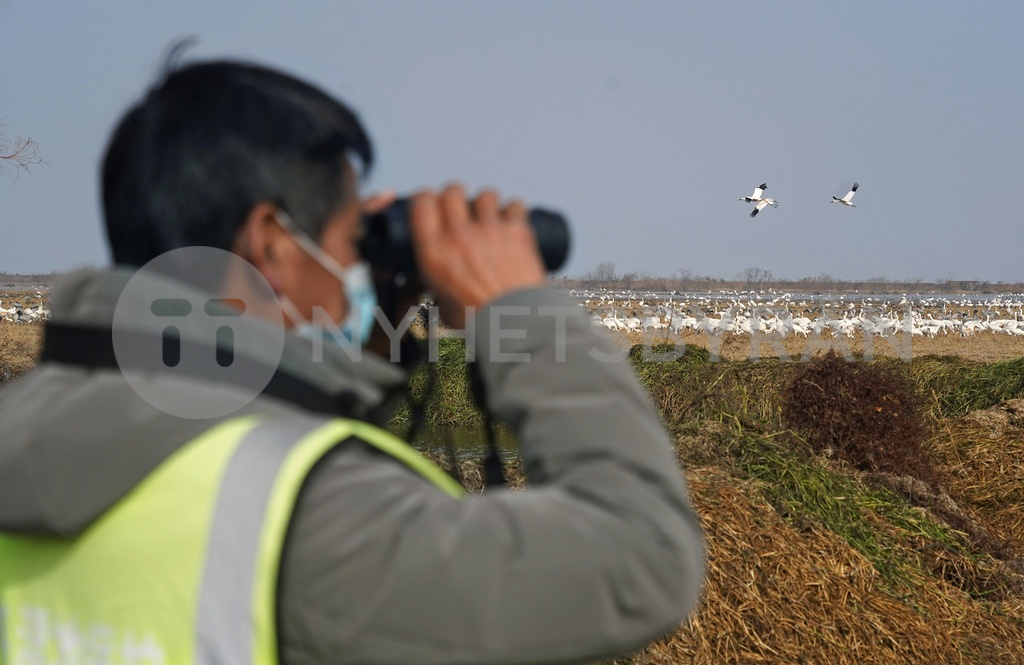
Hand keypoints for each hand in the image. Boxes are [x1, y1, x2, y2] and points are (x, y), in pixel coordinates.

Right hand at [409, 184, 545, 328]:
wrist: (517, 325)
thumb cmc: (480, 320)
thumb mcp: (442, 303)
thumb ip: (437, 286)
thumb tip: (435, 281)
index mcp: (434, 253)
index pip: (421, 203)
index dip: (426, 198)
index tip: (431, 202)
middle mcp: (459, 236)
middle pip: (452, 191)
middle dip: (455, 196)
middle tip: (460, 208)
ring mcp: (490, 231)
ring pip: (485, 195)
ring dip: (486, 203)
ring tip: (489, 217)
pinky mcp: (518, 232)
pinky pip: (515, 205)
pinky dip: (513, 211)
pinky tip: (511, 222)